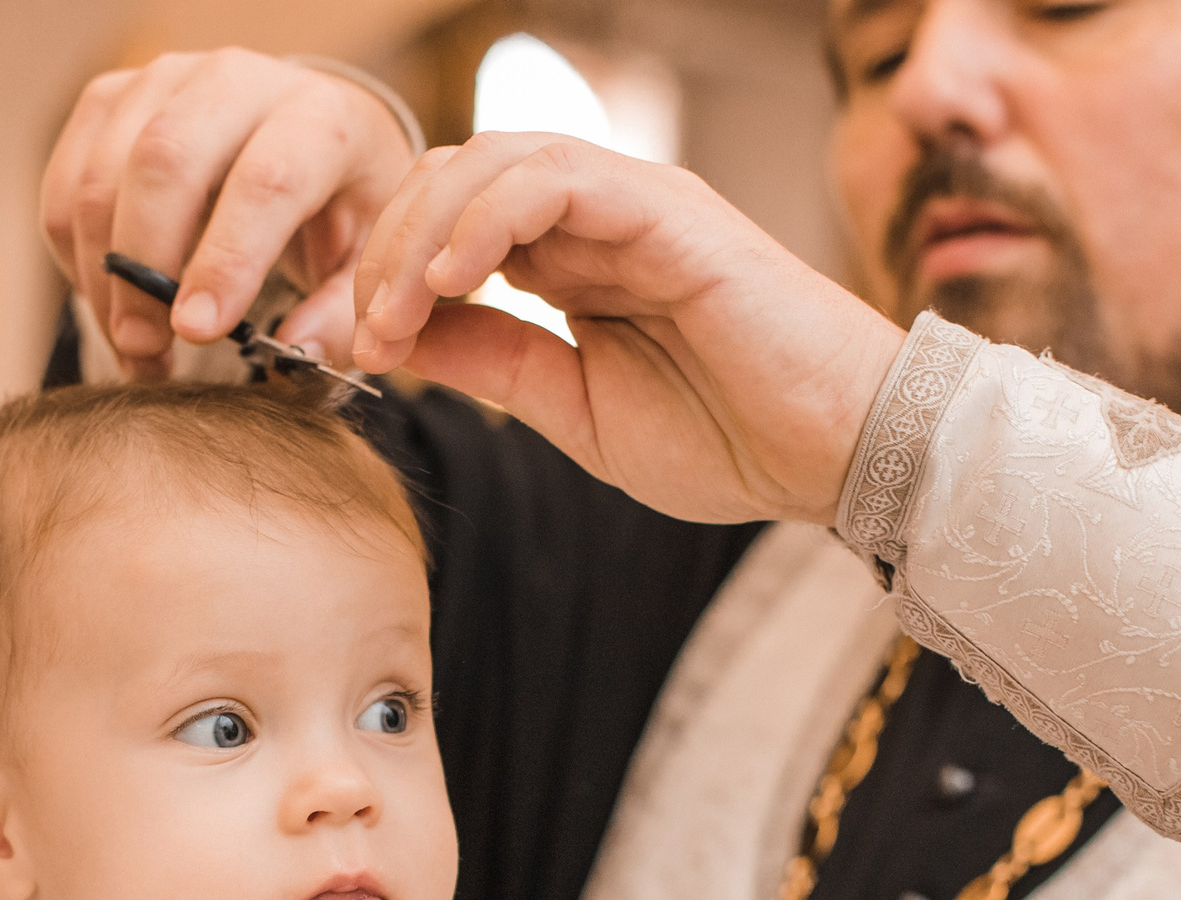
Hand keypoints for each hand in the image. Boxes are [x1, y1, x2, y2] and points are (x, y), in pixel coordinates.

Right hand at [40, 50, 416, 372]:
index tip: (196, 332)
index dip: (226, 259)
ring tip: (130, 342)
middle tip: (144, 348)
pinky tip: (110, 297)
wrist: (307, 135)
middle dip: (143, 266)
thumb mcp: (366, 260)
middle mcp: (238, 80)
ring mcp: (166, 80)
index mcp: (319, 117)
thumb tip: (291, 353)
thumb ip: (340, 315)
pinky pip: (69, 179)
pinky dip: (75, 251)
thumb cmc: (342, 206)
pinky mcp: (113, 98)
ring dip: (101, 271)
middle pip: (166, 159)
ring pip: (104, 171)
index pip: (266, 180)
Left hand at [352, 133, 908, 527]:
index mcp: (570, 262)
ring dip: (417, 234)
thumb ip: (492, 361)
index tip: (343, 349)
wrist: (837, 456)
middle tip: (348, 330)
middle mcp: (594, 219)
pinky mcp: (666, 208)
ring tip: (390, 313)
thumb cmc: (730, 438)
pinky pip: (552, 175)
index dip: (378, 276)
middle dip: (378, 251)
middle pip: (449, 179)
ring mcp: (629, 204)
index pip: (445, 226)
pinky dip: (484, 217)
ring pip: (487, 161)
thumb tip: (397, 338)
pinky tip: (448, 281)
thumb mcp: (571, 409)